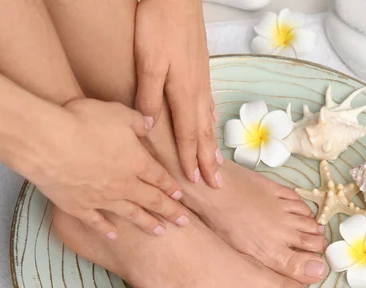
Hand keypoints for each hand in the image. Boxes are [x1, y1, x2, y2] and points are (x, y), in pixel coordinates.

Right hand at [35, 98, 189, 237]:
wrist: (48, 142)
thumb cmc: (84, 122)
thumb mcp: (118, 113)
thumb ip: (137, 121)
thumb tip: (151, 125)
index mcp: (136, 162)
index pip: (160, 178)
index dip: (171, 187)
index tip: (181, 196)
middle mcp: (124, 185)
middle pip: (152, 201)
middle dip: (171, 211)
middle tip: (184, 222)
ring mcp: (101, 199)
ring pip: (130, 214)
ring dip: (147, 223)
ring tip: (160, 232)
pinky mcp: (78, 206)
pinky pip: (96, 221)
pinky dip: (106, 228)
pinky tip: (114, 234)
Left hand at [134, 0, 222, 187]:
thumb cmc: (159, 25)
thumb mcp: (147, 61)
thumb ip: (148, 96)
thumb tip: (147, 127)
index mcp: (184, 93)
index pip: (188, 135)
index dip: (190, 160)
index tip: (194, 182)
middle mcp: (198, 91)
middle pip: (205, 134)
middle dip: (209, 161)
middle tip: (216, 184)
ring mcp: (203, 80)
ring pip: (209, 121)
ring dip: (213, 145)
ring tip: (217, 163)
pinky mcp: (201, 70)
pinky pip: (209, 106)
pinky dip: (211, 122)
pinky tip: (211, 125)